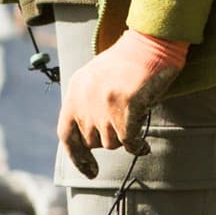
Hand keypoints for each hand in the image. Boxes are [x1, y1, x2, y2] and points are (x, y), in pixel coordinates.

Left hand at [60, 30, 191, 177]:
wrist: (149, 43)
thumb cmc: (128, 61)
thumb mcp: (95, 78)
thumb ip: (87, 103)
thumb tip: (90, 137)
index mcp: (74, 92)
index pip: (66, 134)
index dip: (76, 156)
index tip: (89, 171)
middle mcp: (84, 101)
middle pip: (92, 142)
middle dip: (109, 139)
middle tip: (125, 125)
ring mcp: (104, 106)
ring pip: (112, 143)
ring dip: (125, 139)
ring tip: (136, 121)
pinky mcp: (125, 109)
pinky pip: (129, 142)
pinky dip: (138, 147)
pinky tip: (144, 146)